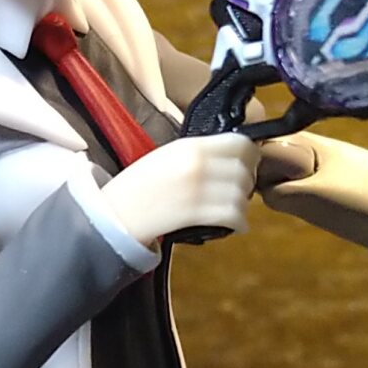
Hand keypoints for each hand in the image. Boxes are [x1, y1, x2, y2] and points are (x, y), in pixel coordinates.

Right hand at [100, 134, 259, 247]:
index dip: (250, 155)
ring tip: (234, 208)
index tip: (246, 164)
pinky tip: (235, 224)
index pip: (241, 143)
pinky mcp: (196, 214)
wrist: (117, 213)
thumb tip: (234, 154)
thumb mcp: (169, 155)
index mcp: (192, 146)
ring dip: (243, 203)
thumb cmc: (140, 185)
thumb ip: (201, 151)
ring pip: (243, 194)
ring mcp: (198, 190)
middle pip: (246, 170)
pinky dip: (240, 222)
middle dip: (249, 181)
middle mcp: (198, 164)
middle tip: (240, 190)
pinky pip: (234, 215)